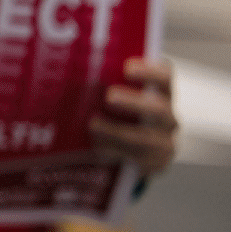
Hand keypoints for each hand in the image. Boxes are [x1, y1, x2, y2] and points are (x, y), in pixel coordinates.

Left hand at [90, 57, 176, 176]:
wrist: (131, 154)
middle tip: (109, 96)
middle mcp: (166, 117)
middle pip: (159, 107)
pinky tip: (97, 148)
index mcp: (160, 93)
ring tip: (93, 125)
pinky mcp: (153, 164)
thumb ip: (102, 85)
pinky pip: (136, 159)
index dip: (151, 71)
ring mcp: (163, 142)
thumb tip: (65, 71)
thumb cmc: (117, 115)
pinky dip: (115, 152)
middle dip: (134, 102)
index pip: (165, 76)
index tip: (128, 67)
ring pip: (146, 137)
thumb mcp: (115, 97)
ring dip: (118, 131)